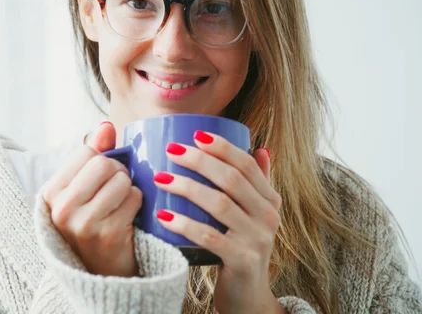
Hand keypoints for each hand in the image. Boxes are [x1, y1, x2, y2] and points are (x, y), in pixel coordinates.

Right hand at [41, 122, 142, 277]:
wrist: (103, 272)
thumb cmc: (94, 222)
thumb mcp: (84, 189)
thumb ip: (95, 154)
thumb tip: (106, 126)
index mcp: (51, 193)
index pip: (86, 151)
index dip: (103, 159)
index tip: (102, 177)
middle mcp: (61, 208)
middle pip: (104, 163)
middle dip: (118, 172)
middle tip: (116, 190)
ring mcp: (83, 223)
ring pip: (121, 179)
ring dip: (128, 189)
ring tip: (120, 204)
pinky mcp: (107, 234)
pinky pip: (134, 197)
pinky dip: (137, 203)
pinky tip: (127, 217)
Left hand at [154, 131, 284, 312]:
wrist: (248, 295)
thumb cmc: (242, 247)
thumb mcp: (255, 215)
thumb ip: (258, 183)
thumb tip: (260, 149)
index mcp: (270, 200)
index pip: (247, 165)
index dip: (222, 147)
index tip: (195, 134)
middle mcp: (268, 216)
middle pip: (231, 179)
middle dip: (199, 161)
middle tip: (170, 151)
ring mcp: (257, 238)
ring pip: (219, 203)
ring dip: (186, 187)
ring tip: (160, 179)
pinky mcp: (242, 260)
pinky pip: (209, 236)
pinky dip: (184, 225)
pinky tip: (164, 217)